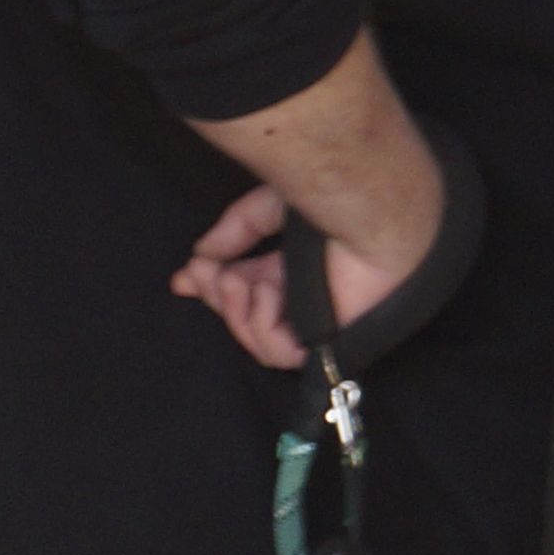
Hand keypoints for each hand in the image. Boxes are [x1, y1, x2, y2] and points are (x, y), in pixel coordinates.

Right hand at [169, 167, 435, 367]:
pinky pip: (282, 353)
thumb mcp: (270, 208)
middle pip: (249, 318)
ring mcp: (319, 320)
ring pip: (260, 341)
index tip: (185, 277)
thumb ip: (237, 231)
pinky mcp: (331, 340)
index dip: (213, 289)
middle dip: (217, 297)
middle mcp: (306, 298)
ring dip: (235, 311)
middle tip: (204, 273)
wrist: (368, 210)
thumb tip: (201, 255)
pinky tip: (267, 291)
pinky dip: (262, 324)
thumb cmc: (331, 201)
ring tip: (234, 280)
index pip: (249, 292)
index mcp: (294, 270)